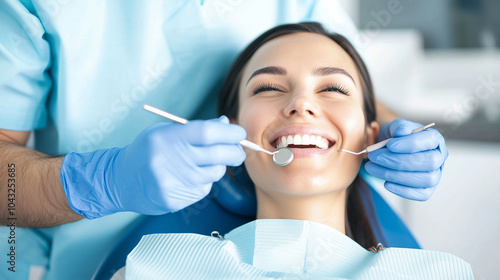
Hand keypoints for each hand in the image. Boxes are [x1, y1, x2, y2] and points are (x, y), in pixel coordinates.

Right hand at [60, 116, 245, 218]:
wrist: (120, 180)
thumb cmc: (147, 150)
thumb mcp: (166, 131)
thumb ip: (196, 128)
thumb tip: (225, 124)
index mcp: (168, 138)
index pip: (208, 133)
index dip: (229, 132)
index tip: (239, 132)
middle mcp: (170, 160)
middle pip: (218, 155)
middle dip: (235, 152)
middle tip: (238, 150)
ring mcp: (173, 183)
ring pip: (214, 174)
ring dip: (218, 167)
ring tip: (204, 163)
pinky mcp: (175, 200)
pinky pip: (204, 188)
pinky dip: (203, 181)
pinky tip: (188, 177)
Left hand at [364, 119, 447, 200]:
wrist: (389, 150)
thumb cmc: (395, 138)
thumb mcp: (395, 127)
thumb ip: (399, 127)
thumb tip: (402, 133)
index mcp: (434, 138)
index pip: (429, 141)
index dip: (410, 144)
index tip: (389, 145)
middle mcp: (439, 157)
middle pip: (428, 162)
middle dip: (397, 161)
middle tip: (374, 157)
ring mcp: (435, 174)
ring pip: (424, 179)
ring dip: (395, 175)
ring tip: (373, 167)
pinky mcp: (427, 189)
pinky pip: (421, 194)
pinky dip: (402, 190)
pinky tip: (386, 183)